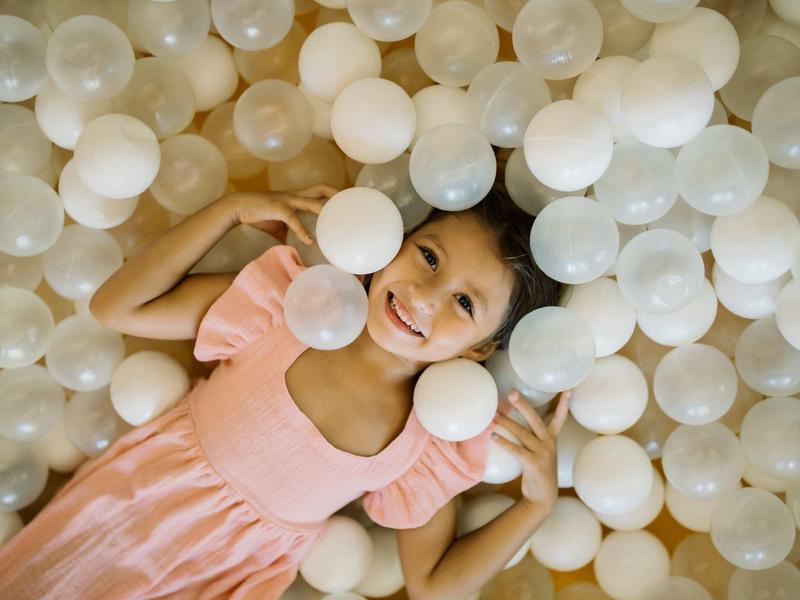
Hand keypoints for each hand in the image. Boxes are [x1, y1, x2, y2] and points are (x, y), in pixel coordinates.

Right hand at [223, 183, 338, 243]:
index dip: (334, 193)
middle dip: (336, 194)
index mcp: (297, 196)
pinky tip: (309, 240)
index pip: (320, 190)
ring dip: (324, 210)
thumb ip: (291, 234)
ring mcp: (287, 200)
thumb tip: (299, 250)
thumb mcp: (280, 226)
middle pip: (321, 188)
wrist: (240, 207)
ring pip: (311, 201)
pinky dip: (301, 230)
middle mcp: (295, 195)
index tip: (348, 200)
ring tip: (337, 221)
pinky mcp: (278, 208)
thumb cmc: (261, 214)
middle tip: (349, 203)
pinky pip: (293, 219)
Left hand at [491, 389, 570, 513]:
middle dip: (523, 405)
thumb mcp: (540, 453)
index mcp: (551, 439)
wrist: (542, 499)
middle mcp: (549, 444)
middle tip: (511, 393)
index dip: (564, 405)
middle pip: (535, 419)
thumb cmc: (537, 472)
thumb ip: (530, 438)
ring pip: (522, 433)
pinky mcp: (534, 464)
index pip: (560, 419)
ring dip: (506, 423)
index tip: (568, 390)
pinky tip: (493, 437)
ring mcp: (543, 454)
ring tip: (494, 416)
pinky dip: (504, 443)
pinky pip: (517, 450)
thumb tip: (509, 421)